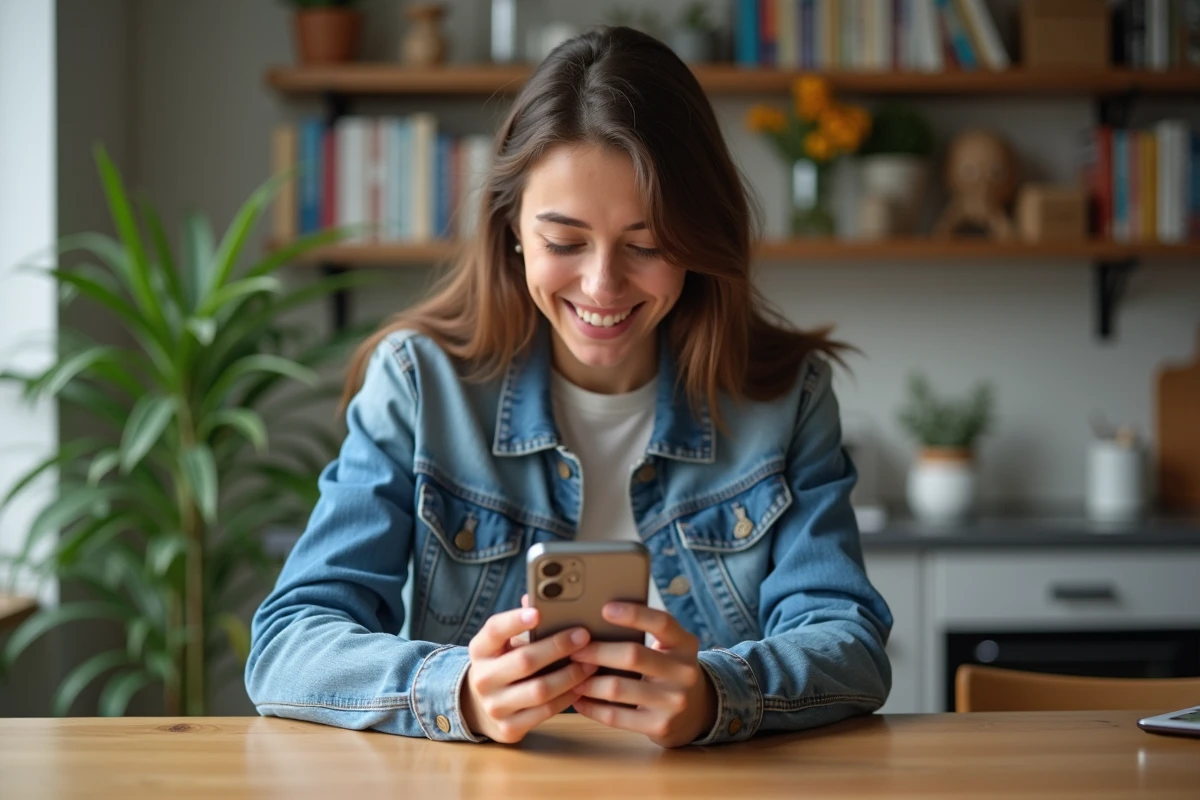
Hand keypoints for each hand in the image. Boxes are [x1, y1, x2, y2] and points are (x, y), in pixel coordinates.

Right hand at [460, 606, 596, 743]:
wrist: (480, 708)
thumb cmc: (503, 665)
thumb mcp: (503, 644)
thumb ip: (520, 624)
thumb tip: (535, 599)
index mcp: (480, 650)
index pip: (495, 630)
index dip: (515, 621)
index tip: (538, 612)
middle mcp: (482, 678)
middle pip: (524, 660)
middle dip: (558, 647)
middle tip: (583, 636)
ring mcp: (494, 706)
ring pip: (539, 690)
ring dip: (570, 675)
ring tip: (591, 663)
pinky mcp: (508, 728)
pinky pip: (545, 712)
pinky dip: (567, 698)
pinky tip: (581, 686)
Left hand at [568, 603, 717, 747]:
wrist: (697, 711)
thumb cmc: (669, 670)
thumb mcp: (671, 648)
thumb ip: (647, 634)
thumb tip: (596, 623)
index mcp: (686, 644)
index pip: (662, 623)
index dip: (633, 614)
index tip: (605, 609)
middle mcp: (685, 672)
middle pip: (633, 655)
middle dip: (597, 652)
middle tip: (573, 651)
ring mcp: (674, 701)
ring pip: (618, 688)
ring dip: (588, 682)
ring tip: (571, 676)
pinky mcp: (660, 726)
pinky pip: (616, 716)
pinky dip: (592, 707)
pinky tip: (578, 700)